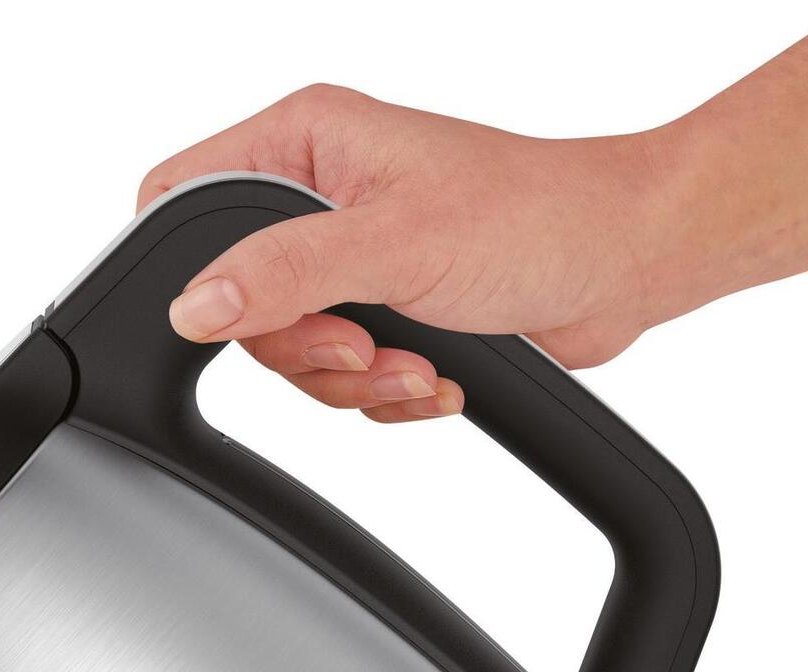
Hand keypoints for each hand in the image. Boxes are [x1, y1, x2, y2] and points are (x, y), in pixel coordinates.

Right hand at [138, 84, 670, 422]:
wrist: (623, 261)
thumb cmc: (536, 216)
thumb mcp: (393, 244)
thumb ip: (285, 272)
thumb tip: (196, 304)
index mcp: (304, 142)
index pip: (184, 197)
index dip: (195, 270)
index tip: (245, 316)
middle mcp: (318, 194)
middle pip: (238, 300)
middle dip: (305, 347)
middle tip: (364, 342)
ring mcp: (350, 256)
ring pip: (291, 351)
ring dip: (353, 379)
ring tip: (415, 364)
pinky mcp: (383, 308)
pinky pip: (340, 376)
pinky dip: (385, 392)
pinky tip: (434, 375)